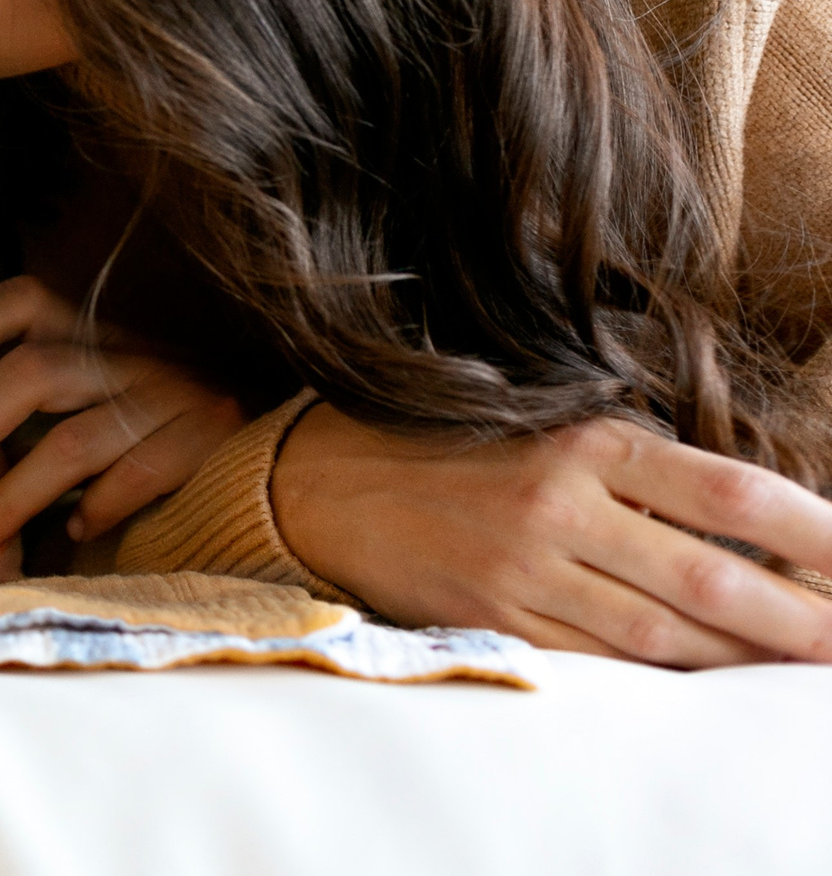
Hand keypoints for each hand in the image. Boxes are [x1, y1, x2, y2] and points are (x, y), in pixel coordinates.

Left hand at [0, 275, 249, 564]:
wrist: (280, 434)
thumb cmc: (158, 410)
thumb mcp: (100, 375)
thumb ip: (36, 382)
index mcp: (96, 327)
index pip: (20, 303)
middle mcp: (128, 354)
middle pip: (31, 375)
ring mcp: (168, 397)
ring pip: (71, 443)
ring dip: (9, 499)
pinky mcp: (204, 444)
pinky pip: (134, 479)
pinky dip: (93, 511)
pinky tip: (68, 536)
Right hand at [274, 404, 831, 666]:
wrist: (324, 484)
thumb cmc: (451, 446)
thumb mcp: (547, 426)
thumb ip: (639, 470)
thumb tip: (751, 523)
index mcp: (583, 444)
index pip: (730, 495)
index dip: (814, 534)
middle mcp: (559, 508)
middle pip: (711, 580)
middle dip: (800, 620)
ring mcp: (526, 573)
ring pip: (664, 638)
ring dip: (744, 661)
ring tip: (800, 668)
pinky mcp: (497, 622)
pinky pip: (602, 665)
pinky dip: (665, 680)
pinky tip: (707, 681)